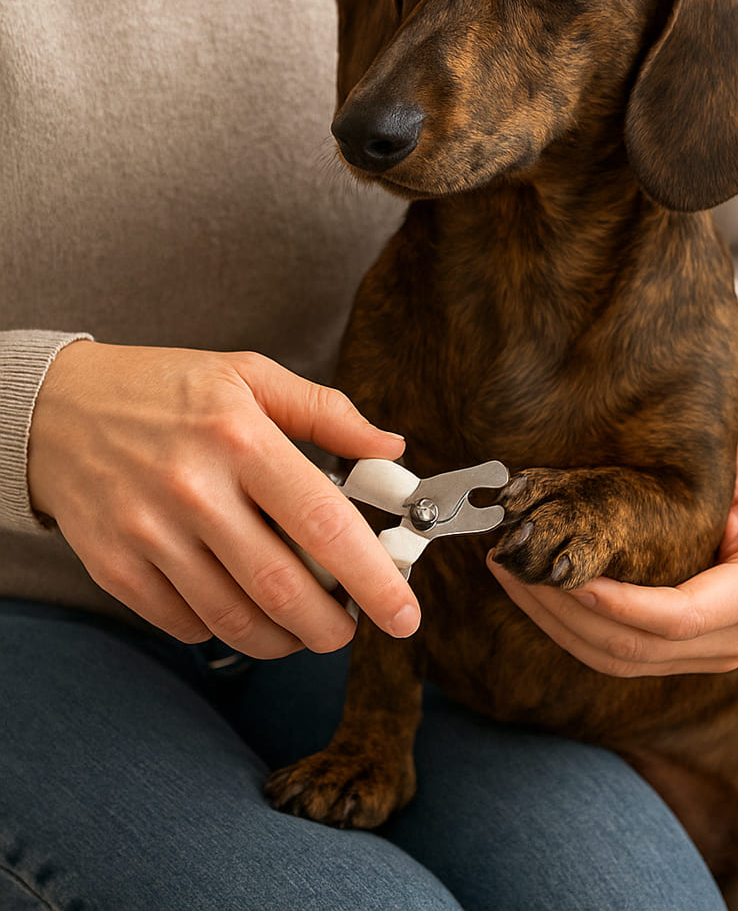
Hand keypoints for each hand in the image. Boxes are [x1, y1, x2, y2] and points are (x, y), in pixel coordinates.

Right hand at [28, 341, 419, 656]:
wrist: (58, 408)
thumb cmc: (165, 389)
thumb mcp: (249, 375)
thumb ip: (326, 411)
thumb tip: (391, 446)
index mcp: (240, 438)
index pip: (322, 523)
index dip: (372, 578)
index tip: (403, 613)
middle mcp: (194, 490)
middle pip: (282, 589)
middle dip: (332, 627)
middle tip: (350, 628)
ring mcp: (150, 534)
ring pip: (235, 620)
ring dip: (284, 639)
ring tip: (303, 625)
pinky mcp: (116, 568)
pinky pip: (186, 625)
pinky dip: (224, 630)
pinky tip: (240, 607)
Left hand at [487, 408, 737, 675]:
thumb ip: (698, 478)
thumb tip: (633, 468)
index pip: (680, 616)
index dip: (615, 603)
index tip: (560, 572)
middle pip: (640, 646)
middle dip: (565, 612)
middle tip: (510, 565)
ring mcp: (718, 651)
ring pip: (622, 660)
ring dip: (557, 624)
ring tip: (508, 575)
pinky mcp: (689, 651)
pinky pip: (623, 654)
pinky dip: (573, 628)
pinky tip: (535, 592)